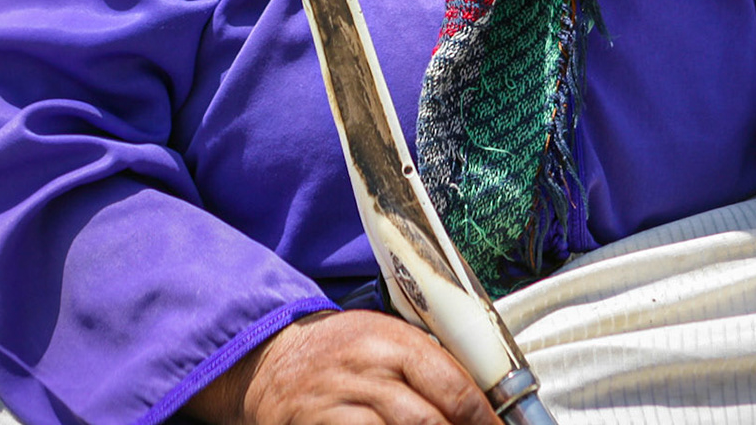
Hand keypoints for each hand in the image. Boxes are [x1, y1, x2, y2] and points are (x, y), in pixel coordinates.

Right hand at [185, 309, 498, 424]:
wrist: (269, 360)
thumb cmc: (339, 350)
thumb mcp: (384, 338)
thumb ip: (428, 364)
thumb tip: (484, 401)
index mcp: (392, 341)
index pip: (454, 386)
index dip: (486, 420)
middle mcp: (367, 372)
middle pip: (429, 422)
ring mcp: (340, 406)